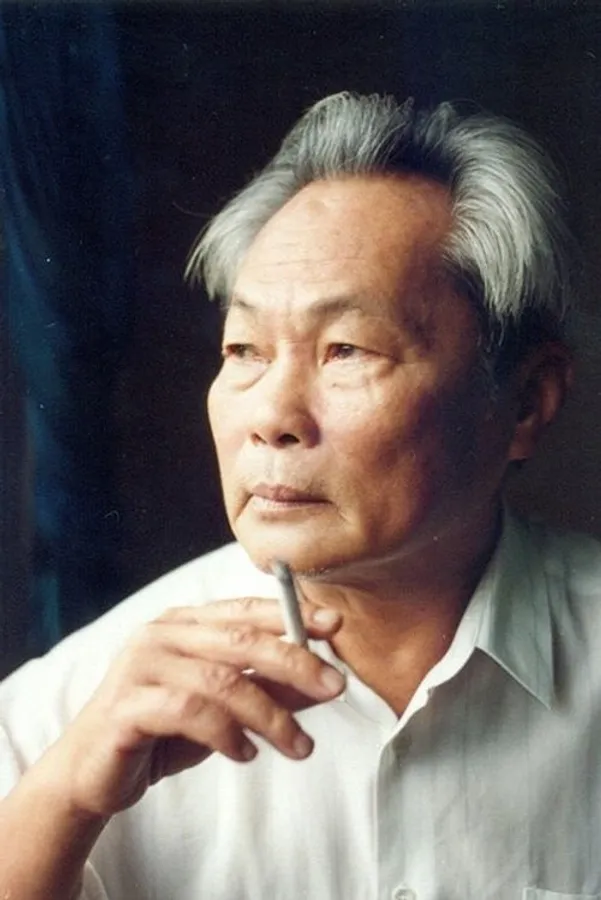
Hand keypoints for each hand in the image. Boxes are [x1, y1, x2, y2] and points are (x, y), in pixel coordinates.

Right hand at [52, 597, 343, 818]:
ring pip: (221, 680)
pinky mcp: (126, 704)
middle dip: (295, 661)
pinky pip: (189, 712)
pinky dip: (226, 734)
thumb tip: (324, 681)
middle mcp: (162, 634)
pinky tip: (246, 753)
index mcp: (185, 623)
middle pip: (241, 640)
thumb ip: (269, 690)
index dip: (291, 614)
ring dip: (271, 715)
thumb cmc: (163, 732)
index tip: (334, 626)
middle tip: (335, 686)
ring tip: (299, 746)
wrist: (93, 772)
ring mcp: (141, 665)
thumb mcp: (226, 710)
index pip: (245, 609)